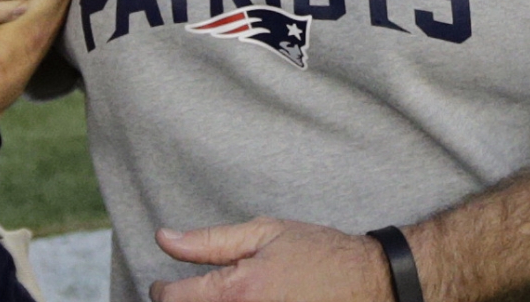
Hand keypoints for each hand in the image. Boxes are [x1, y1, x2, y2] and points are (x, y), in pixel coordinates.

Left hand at [149, 218, 394, 301]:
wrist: (368, 281)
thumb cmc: (318, 254)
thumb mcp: (263, 233)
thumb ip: (209, 241)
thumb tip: (165, 238)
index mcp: (238, 291)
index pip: (173, 300)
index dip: (161, 290)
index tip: (164, 285)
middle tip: (188, 296)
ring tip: (220, 298)